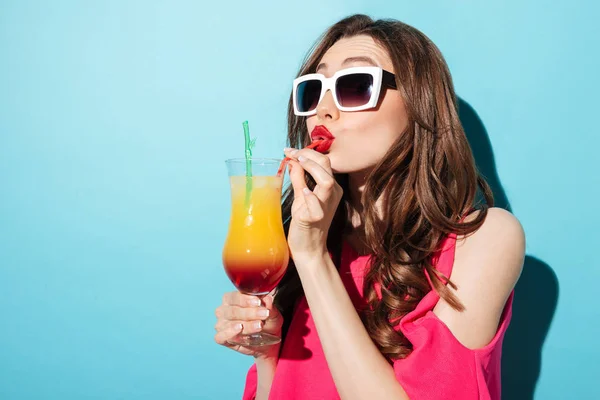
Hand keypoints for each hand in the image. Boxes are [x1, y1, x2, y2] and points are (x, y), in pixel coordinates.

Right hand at [214, 291, 282, 359]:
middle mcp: (224, 310)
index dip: (246, 299)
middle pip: (233, 311)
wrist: (268, 342)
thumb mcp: (272, 314)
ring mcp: (221, 324)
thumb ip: (270, 307)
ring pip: (230, 324)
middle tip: (264, 314)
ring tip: (259, 326)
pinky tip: (239, 330)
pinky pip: (221, 336)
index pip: (235, 297)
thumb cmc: (267, 322)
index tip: (259, 302)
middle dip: (250, 313)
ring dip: (246, 325)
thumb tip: (268, 299)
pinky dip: (230, 333)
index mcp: (232, 299)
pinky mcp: (221, 338)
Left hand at [284, 147, 342, 263]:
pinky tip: (303, 192)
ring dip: (311, 169)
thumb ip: (298, 178)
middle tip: (291, 153)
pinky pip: (316, 205)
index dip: (307, 152)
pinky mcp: (316, 218)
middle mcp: (332, 194)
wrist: (308, 247)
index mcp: (330, 188)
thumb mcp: (301, 195)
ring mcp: (325, 206)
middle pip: (326, 166)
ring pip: (326, 181)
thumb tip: (292, 160)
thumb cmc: (305, 221)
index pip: (323, 162)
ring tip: (298, 163)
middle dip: (308, 155)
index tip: (289, 150)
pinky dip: (310, 196)